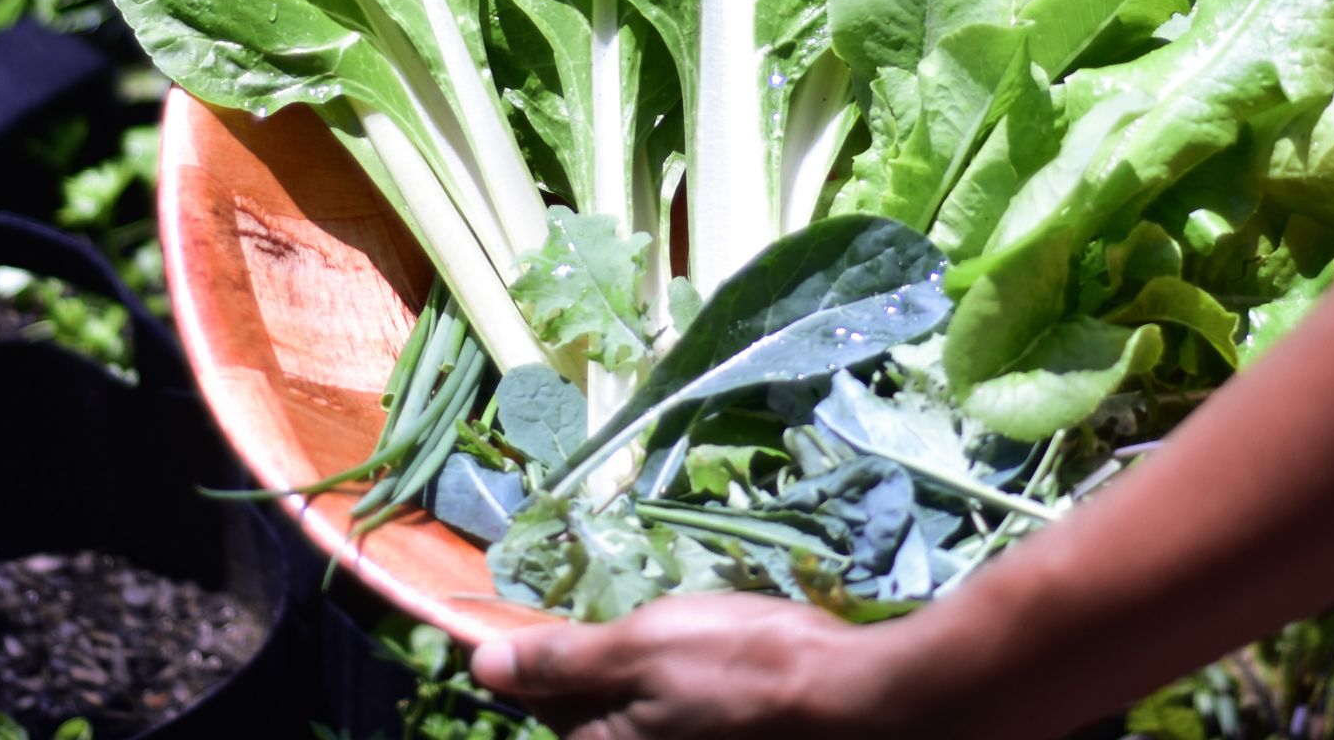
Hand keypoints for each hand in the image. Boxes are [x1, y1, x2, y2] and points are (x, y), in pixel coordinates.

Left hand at [471, 594, 915, 739]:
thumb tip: (479, 663)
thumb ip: (560, 660)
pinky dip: (671, 678)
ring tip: (664, 624)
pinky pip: (670, 709)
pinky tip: (700, 646)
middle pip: (581, 707)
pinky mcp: (717, 738)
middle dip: (585, 659)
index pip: (535, 699)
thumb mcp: (641, 647)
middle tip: (610, 607)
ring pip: (628, 705)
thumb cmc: (741, 664)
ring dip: (632, 665)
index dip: (529, 648)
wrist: (854, 696)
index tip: (538, 608)